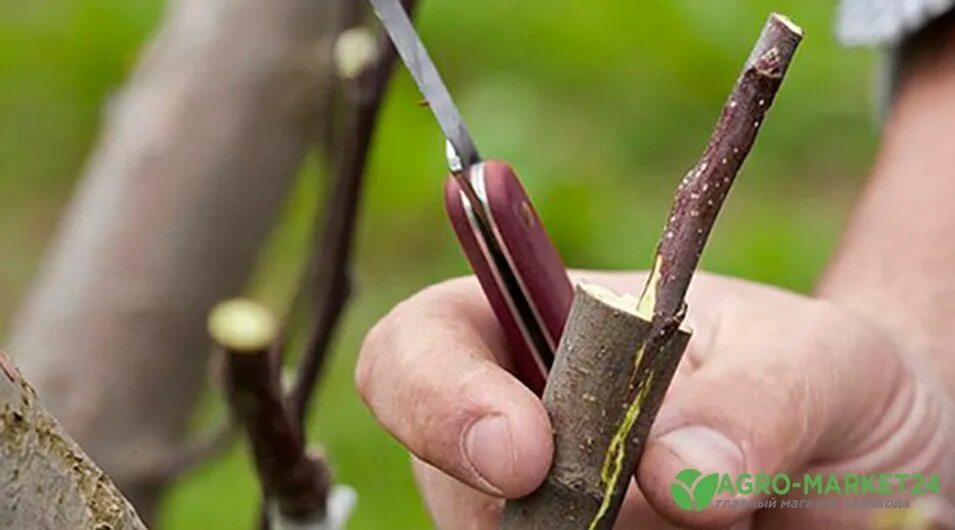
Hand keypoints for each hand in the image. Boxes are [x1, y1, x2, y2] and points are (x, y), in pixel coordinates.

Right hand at [356, 271, 953, 528]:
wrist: (866, 464)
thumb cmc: (824, 382)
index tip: (523, 454)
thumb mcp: (820, 364)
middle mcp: (524, 423)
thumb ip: (757, 399)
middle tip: (648, 515)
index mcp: (545, 328)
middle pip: (447, 476)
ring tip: (719, 521)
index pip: (423, 343)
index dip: (440, 394)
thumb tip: (669, 469)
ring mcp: (543, 511)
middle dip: (532, 507)